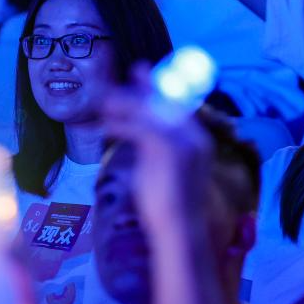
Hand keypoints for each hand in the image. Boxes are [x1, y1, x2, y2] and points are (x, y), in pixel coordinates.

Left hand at [100, 65, 214, 235]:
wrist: (181, 230)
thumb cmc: (172, 207)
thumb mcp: (168, 171)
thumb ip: (159, 148)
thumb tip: (143, 134)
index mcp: (198, 140)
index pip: (176, 105)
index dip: (155, 89)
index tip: (139, 73)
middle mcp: (193, 136)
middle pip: (162, 103)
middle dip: (138, 92)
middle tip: (115, 86)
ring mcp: (182, 141)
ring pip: (149, 112)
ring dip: (124, 105)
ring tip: (104, 103)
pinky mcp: (165, 149)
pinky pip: (138, 128)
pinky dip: (119, 124)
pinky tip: (105, 125)